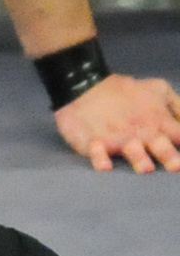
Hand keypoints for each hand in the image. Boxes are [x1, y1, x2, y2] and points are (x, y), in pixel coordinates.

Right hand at [53, 71, 179, 172]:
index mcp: (159, 120)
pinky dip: (101, 159)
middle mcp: (142, 133)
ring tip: (146, 168)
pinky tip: (105, 167)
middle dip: (171, 157)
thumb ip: (178, 106)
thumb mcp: (158, 89)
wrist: (86, 86)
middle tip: (175, 166)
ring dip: (141, 160)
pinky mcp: (94, 143)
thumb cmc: (126, 91)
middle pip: (162, 149)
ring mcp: (118, 139)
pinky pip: (98, 153)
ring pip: (134, 153)